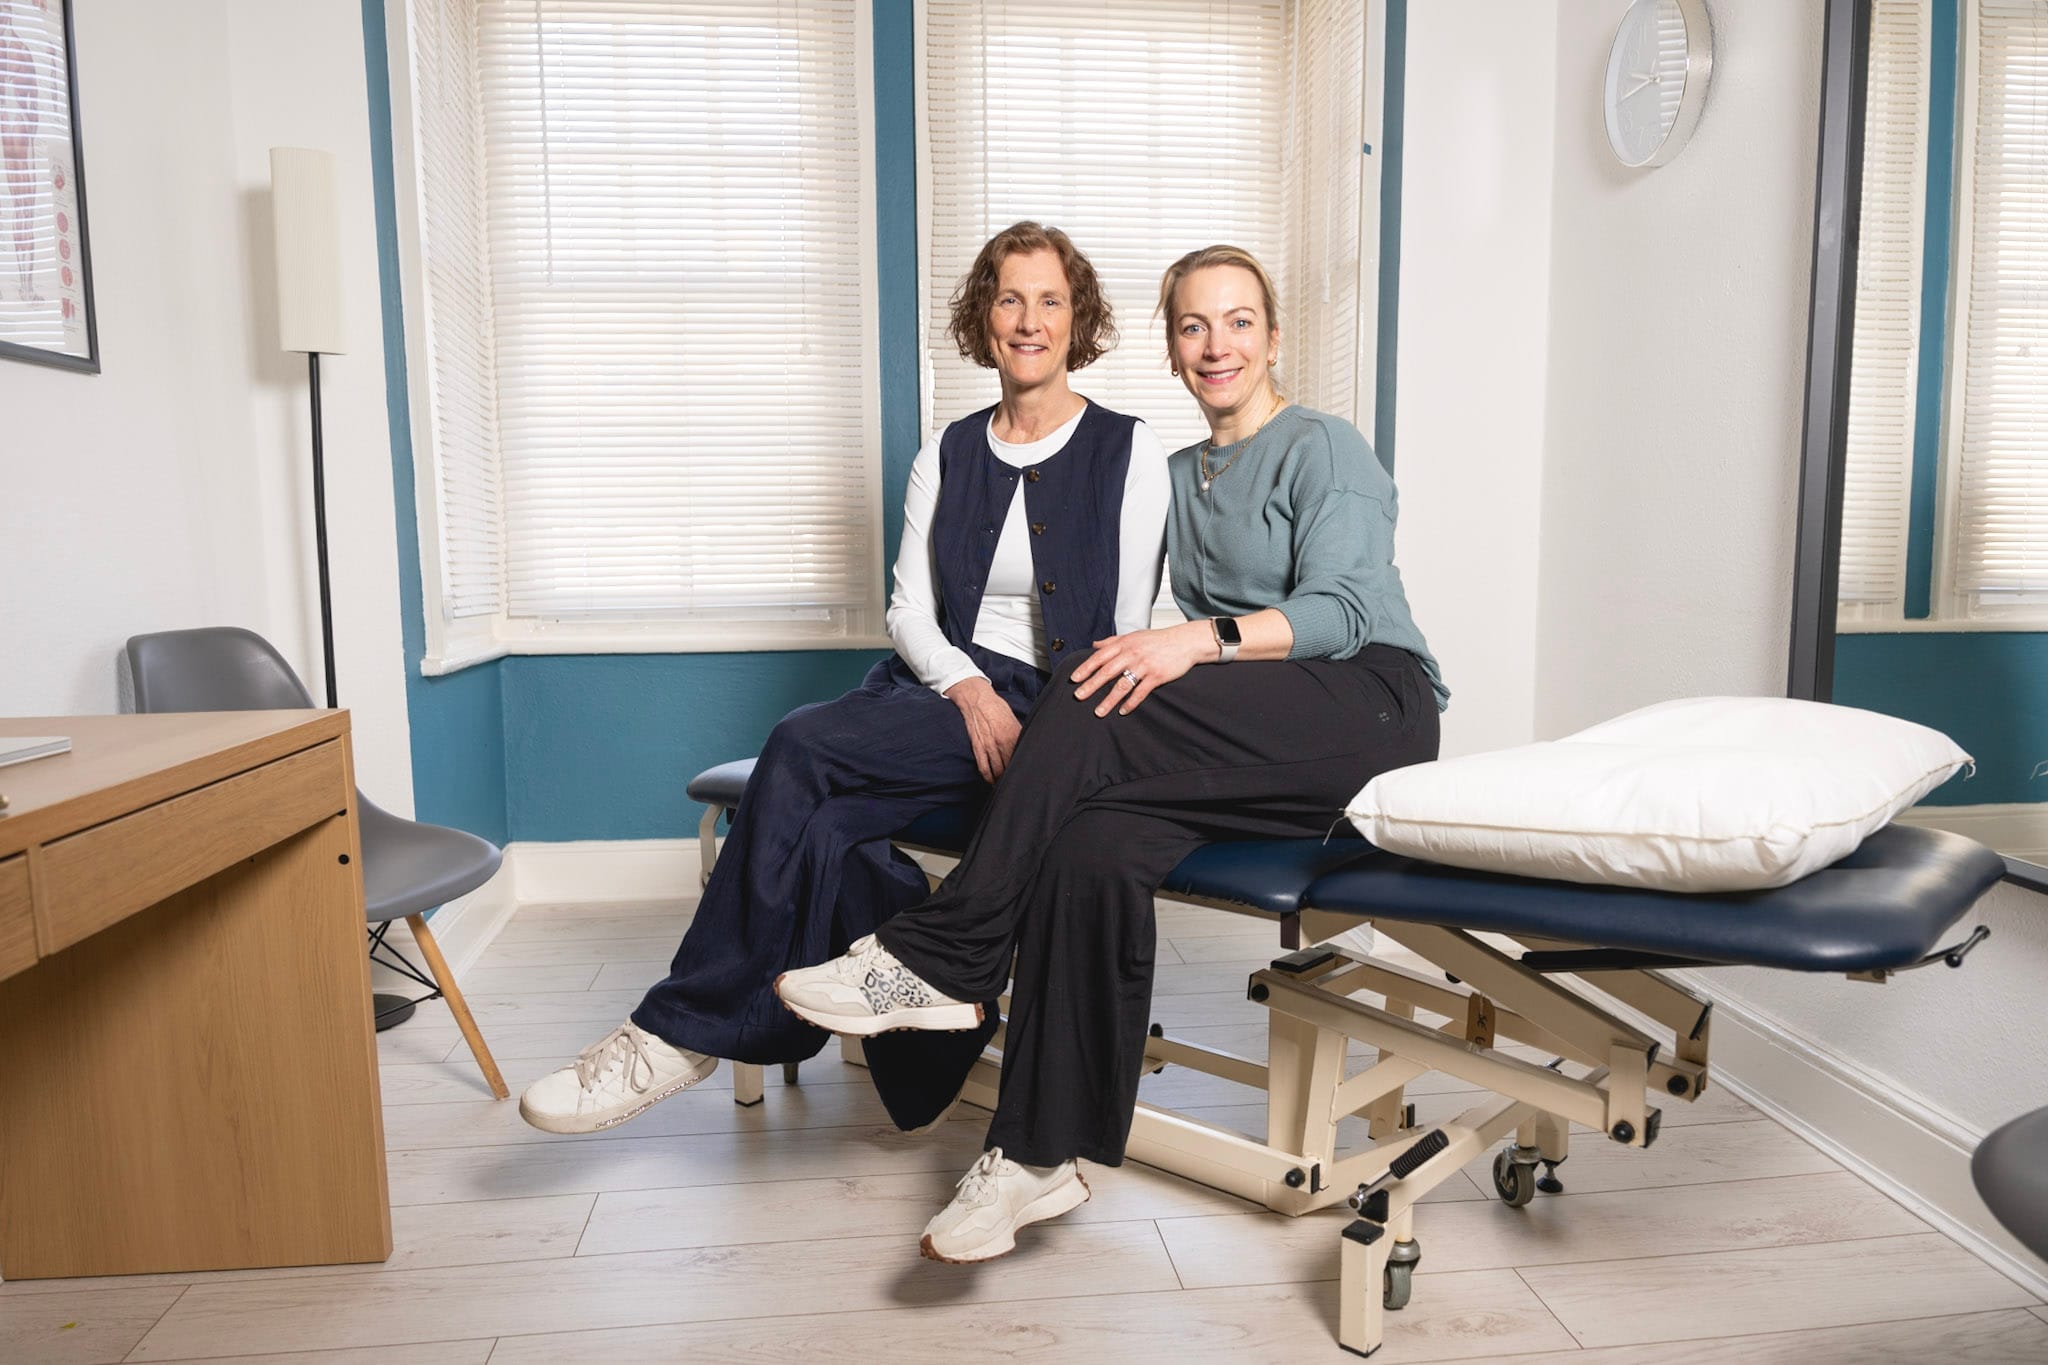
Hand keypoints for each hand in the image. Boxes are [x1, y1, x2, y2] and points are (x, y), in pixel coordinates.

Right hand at [945, 676, 1021, 781]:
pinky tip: (992, 782)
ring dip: (1002, 780)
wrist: (976, 698)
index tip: (1029, 775)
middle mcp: (1002, 742)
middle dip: (1014, 776)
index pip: (1022, 757)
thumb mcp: (1013, 719)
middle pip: (1011, 767)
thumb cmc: (996, 707)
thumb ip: (1019, 734)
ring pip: (998, 770)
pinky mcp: (977, 747)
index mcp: (1014, 735)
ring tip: (1006, 786)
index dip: (1025, 768)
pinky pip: (983, 767)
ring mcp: (989, 746)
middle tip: (1019, 784)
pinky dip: (988, 777)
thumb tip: (1026, 746)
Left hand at [1069, 621, 1215, 716]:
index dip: (1086, 668)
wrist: (1184, 641)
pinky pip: (1141, 692)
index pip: (1100, 657)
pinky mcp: (1157, 676)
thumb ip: (1112, 641)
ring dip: (1109, 700)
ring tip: (1098, 711)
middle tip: (1079, 696)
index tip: (1074, 679)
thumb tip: (1094, 645)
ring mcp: (1144, 666)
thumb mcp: (1133, 636)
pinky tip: (1123, 711)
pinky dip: (1131, 703)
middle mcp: (1132, 654)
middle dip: (1091, 685)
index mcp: (1124, 644)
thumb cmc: (1158, 640)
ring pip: (1122, 685)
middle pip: (1107, 671)